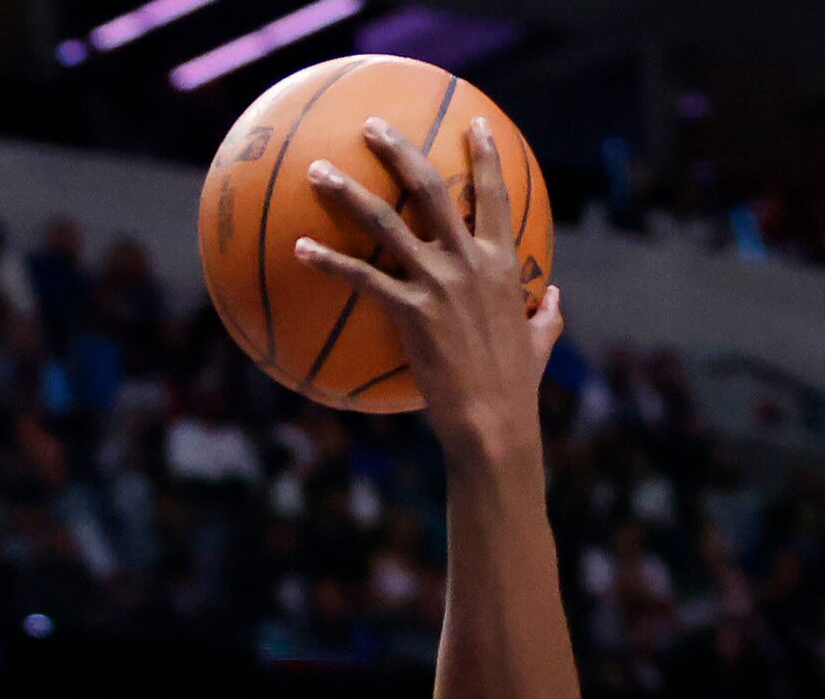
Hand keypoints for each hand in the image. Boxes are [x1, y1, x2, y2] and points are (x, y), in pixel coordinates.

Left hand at [297, 118, 561, 455]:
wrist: (493, 420)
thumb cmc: (516, 387)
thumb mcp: (541, 341)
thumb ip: (547, 313)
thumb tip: (553, 297)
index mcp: (502, 261)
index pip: (493, 194)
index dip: (485, 155)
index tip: (473, 125)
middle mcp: (468, 260)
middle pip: (430, 187)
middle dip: (398, 149)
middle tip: (371, 127)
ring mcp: (437, 282)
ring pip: (386, 221)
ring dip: (348, 192)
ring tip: (318, 172)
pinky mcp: (409, 311)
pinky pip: (361, 277)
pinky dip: (329, 261)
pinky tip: (300, 249)